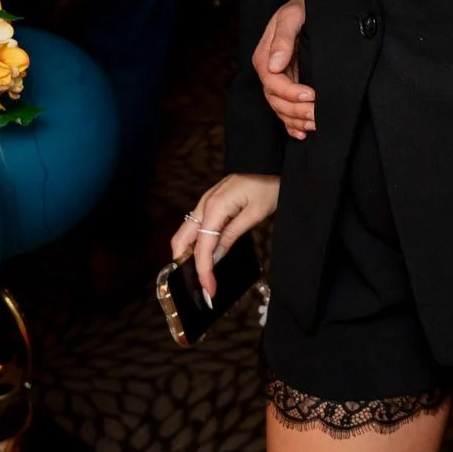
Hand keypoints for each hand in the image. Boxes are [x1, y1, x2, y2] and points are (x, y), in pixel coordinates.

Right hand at [171, 171, 279, 302]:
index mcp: (214, 208)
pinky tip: (206, 255)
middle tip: (199, 287)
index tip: (209, 291)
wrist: (270, 160)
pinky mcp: (211, 202)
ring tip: (201, 276)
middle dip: (184, 266)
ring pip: (186, 233)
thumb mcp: (254, 214)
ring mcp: (205, 202)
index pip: (202, 248)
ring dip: (188, 255)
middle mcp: (204, 205)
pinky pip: (196, 226)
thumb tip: (214, 258)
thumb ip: (231, 235)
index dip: (203, 272)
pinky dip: (195, 243)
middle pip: (181, 241)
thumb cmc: (268, 184)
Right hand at [256, 0, 313, 138]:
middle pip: (276, 100)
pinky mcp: (289, 86)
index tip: (311, 96)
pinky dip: (292, 124)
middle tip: (319, 116)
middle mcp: (269, 70)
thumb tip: (275, 65)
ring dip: (297, 120)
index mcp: (265, 56)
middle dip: (297, 111)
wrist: (312, 3)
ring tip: (316, 125)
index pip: (273, 82)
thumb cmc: (303, 5)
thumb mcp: (293, 14)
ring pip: (281, 109)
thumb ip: (284, 37)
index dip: (290, 93)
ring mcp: (279, 80)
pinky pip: (285, 111)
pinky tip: (303, 133)